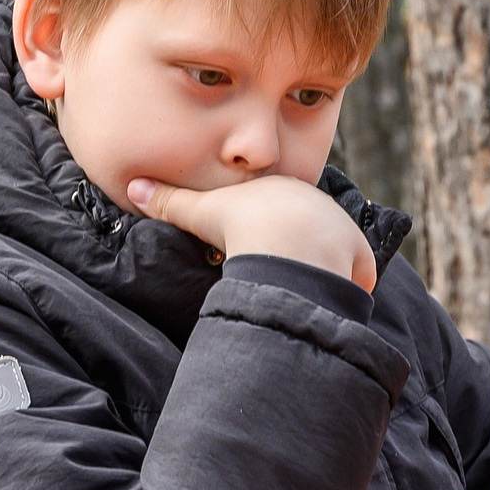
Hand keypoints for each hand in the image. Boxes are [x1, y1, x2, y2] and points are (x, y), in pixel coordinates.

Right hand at [126, 174, 375, 291]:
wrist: (286, 241)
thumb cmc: (242, 221)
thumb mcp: (200, 211)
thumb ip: (169, 203)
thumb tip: (132, 187)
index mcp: (289, 190)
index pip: (283, 207)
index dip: (271, 223)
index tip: (260, 239)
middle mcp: (322, 206)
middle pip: (312, 227)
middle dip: (300, 244)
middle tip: (282, 265)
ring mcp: (343, 233)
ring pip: (335, 251)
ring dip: (325, 268)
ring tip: (306, 289)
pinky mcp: (358, 261)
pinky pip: (355, 277)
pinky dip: (344, 290)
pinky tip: (328, 302)